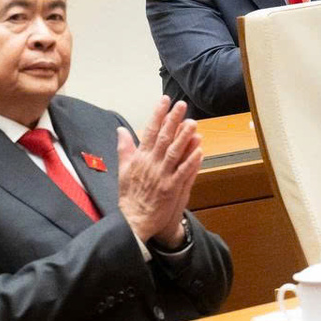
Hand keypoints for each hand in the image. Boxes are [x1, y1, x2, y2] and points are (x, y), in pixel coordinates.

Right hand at [116, 97, 200, 246]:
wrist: (133, 220)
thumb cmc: (129, 195)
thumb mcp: (122, 170)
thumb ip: (124, 148)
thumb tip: (121, 130)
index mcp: (139, 158)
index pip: (149, 131)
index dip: (157, 115)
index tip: (164, 101)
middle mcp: (151, 164)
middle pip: (164, 138)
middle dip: (173, 120)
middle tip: (182, 105)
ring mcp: (162, 176)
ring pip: (175, 152)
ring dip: (184, 137)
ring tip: (193, 123)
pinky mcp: (171, 188)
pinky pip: (183, 172)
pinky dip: (191, 161)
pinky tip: (199, 150)